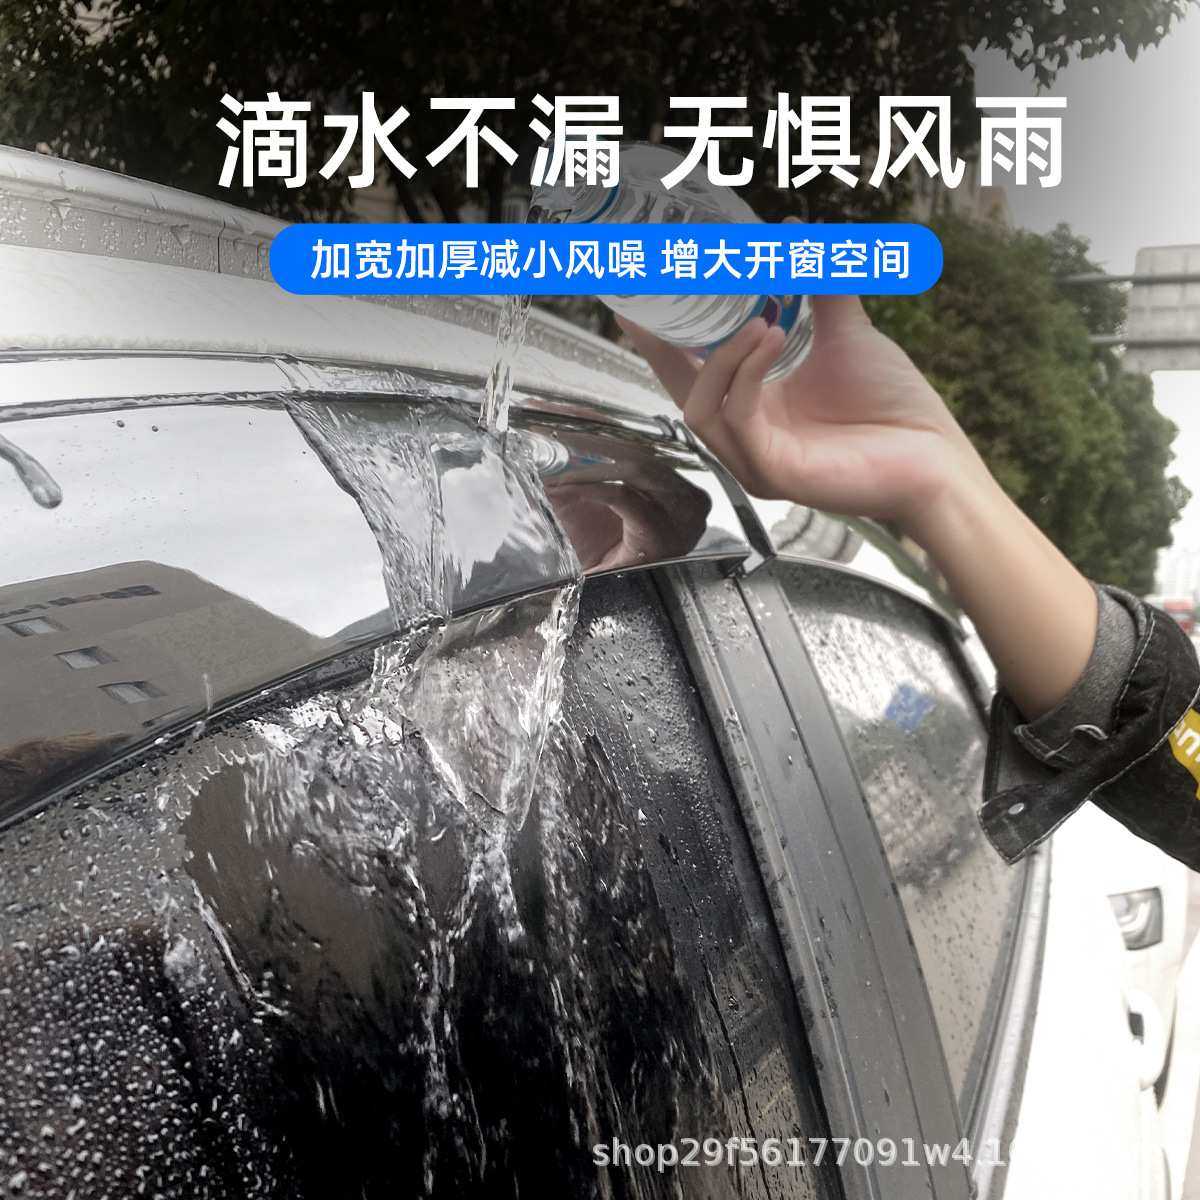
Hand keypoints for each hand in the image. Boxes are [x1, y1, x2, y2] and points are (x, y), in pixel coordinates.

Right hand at [619, 296, 989, 534]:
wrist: (935, 457)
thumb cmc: (894, 409)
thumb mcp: (846, 334)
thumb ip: (819, 289)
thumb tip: (800, 234)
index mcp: (756, 410)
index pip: (692, 377)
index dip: (662, 343)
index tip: (639, 303)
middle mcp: (747, 438)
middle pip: (681, 394)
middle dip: (661, 350)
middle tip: (654, 303)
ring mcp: (756, 460)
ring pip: (702, 409)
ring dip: (721, 358)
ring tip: (755, 320)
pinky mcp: (774, 472)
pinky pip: (739, 421)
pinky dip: (746, 376)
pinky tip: (768, 339)